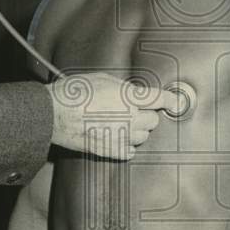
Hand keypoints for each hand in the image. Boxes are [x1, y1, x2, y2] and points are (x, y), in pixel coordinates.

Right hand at [46, 72, 177, 159]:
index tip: (175, 103)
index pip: (160, 99)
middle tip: (136, 109)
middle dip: (148, 114)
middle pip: (154, 121)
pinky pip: (130, 151)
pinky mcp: (110, 150)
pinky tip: (118, 136)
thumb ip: (124, 87)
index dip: (171, 100)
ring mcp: (121, 136)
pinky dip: (127, 144)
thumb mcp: (102, 79)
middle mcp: (130, 118)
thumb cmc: (74, 93)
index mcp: (129, 97)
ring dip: (138, 130)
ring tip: (122, 122)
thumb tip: (134, 93)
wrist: (54, 113)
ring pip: (143, 136)